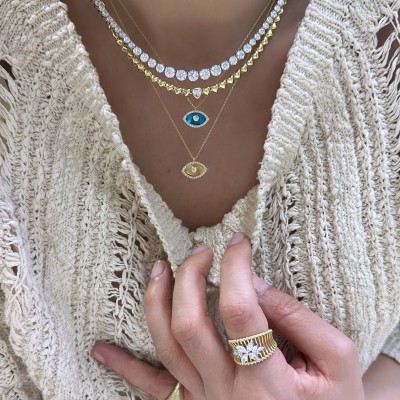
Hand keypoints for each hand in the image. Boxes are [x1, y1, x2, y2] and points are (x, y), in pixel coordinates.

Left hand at [92, 233, 363, 399]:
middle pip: (191, 324)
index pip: (240, 310)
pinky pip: (153, 387)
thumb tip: (258, 285)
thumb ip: (301, 320)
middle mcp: (228, 392)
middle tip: (202, 251)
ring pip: (166, 347)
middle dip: (190, 277)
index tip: (238, 243)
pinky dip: (126, 366)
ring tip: (158, 267)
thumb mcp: (338, 360)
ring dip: (156, 302)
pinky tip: (101, 350)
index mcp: (268, 381)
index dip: (236, 268)